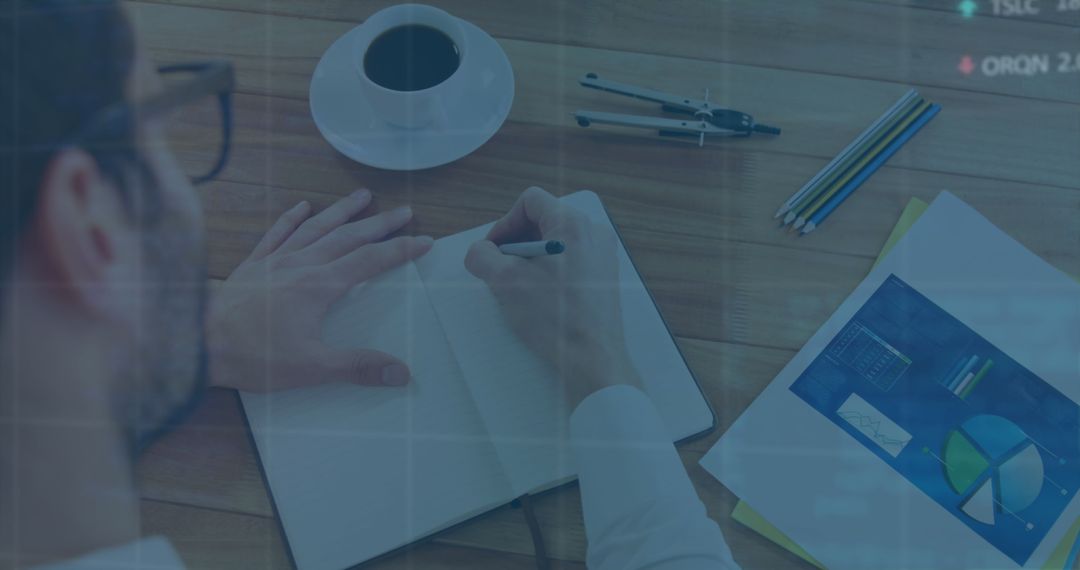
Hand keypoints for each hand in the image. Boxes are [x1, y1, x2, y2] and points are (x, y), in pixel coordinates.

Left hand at [206, 190, 432, 391]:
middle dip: (380, 224)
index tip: (424, 241)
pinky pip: (276, 234)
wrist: (197, 340)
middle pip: (349, 237)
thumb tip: (401, 373)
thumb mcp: (311, 367)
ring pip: (316, 228)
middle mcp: (302, 265)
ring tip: (362, 196)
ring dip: (341, 212)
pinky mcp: (252, 266)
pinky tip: (302, 207)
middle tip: (405, 211)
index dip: (400, 250)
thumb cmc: (252, 354)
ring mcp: (275, 262)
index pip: (370, 261)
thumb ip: (358, 367)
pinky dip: (291, 218)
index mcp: (321, 286)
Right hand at [464, 187, 640, 408]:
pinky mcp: (606, 277)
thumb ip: (483, 257)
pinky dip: (550, 270)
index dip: (504, 223)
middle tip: (502, 270)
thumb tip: (480, 253)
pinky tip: (541, 298)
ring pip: (556, 242)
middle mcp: (593, 232)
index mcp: (572, 224)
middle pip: (544, 220)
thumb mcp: (505, 282)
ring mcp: (604, 255)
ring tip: (520, 286)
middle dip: (516, 241)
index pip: (530, 201)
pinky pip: (571, 260)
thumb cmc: (553, 316)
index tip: (494, 252)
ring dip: (531, 258)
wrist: (593, 358)